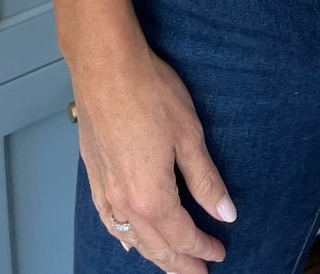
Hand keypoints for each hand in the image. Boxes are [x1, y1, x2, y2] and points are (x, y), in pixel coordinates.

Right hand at [73, 25, 235, 267]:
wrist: (105, 67)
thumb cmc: (148, 93)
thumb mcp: (189, 135)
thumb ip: (206, 181)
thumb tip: (225, 213)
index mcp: (152, 197)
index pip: (183, 236)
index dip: (203, 248)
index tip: (219, 253)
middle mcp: (125, 203)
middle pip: (156, 246)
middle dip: (180, 263)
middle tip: (199, 273)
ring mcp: (105, 191)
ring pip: (132, 240)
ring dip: (154, 255)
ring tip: (171, 264)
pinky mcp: (93, 175)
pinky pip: (109, 222)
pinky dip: (123, 238)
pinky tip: (129, 242)